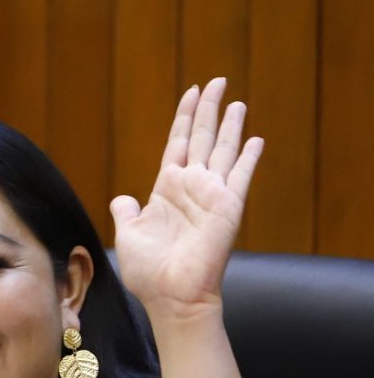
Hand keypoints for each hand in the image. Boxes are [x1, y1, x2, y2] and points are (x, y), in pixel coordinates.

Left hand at [110, 77, 262, 320]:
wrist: (171, 297)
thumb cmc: (148, 272)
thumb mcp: (128, 235)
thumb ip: (127, 213)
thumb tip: (122, 199)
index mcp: (166, 190)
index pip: (177, 144)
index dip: (183, 118)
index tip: (191, 93)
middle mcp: (191, 188)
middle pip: (201, 138)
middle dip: (207, 109)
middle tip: (215, 81)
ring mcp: (211, 196)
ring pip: (222, 150)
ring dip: (229, 125)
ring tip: (235, 100)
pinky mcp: (228, 207)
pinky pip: (240, 175)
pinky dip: (248, 156)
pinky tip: (255, 138)